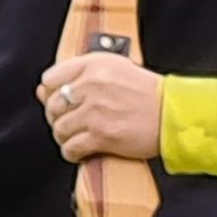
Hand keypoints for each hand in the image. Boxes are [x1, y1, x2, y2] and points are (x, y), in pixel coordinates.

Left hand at [37, 53, 163, 163]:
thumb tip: (42, 92)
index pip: (51, 78)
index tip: (60, 103)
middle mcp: (92, 84)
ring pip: (59, 128)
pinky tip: (82, 151)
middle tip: (70, 124)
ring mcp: (96, 110)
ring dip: (65, 137)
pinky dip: (72, 153)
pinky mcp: (102, 135)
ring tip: (77, 138)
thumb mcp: (115, 71)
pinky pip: (71, 148)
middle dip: (58, 118)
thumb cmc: (148, 95)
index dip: (52, 94)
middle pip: (53, 106)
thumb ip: (79, 77)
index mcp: (95, 63)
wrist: (174, 114)